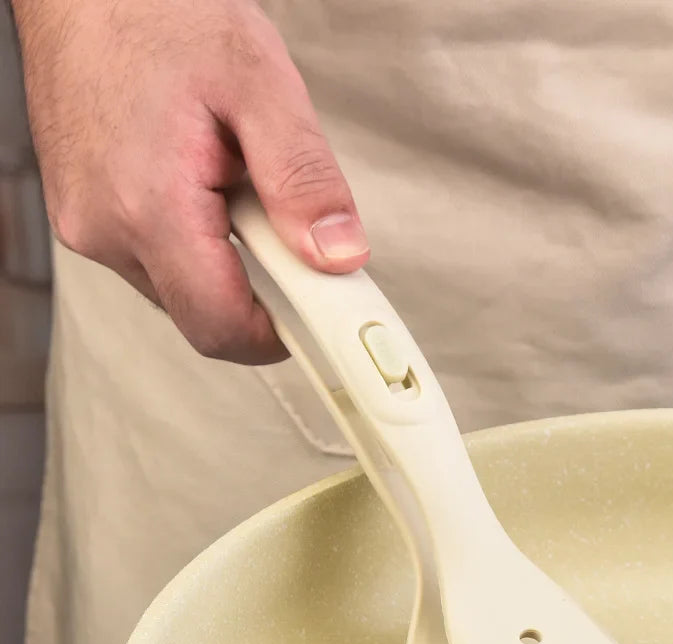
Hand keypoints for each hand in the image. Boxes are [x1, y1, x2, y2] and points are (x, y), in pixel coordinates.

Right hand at [11, 0, 368, 363]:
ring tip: (235, 180)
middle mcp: (106, 231)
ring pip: (183, 290)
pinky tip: (206, 181)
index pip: (222, 327)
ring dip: (229, 259)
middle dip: (261, 289)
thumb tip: (339, 257)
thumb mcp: (260, 84)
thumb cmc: (162, 12)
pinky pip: (158, 260)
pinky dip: (199, 240)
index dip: (282, 336)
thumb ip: (304, 179)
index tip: (324, 318)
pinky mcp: (86, 215)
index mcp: (149, 208)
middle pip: (206, 316)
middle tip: (284, 223)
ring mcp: (89, 227)